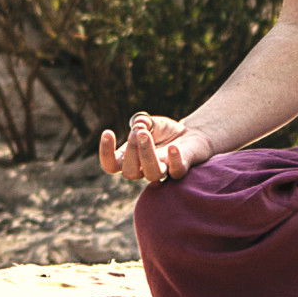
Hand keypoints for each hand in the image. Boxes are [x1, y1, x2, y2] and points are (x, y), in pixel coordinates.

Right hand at [98, 112, 215, 183]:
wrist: (192, 135)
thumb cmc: (166, 132)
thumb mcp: (151, 123)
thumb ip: (143, 123)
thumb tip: (139, 124)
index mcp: (130, 159)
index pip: (111, 165)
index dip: (106, 153)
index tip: (108, 132)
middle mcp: (144, 169)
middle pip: (129, 172)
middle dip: (131, 149)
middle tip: (139, 131)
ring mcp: (163, 171)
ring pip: (151, 174)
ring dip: (146, 154)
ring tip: (146, 133)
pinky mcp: (181, 169)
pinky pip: (177, 171)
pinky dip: (174, 160)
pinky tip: (173, 147)